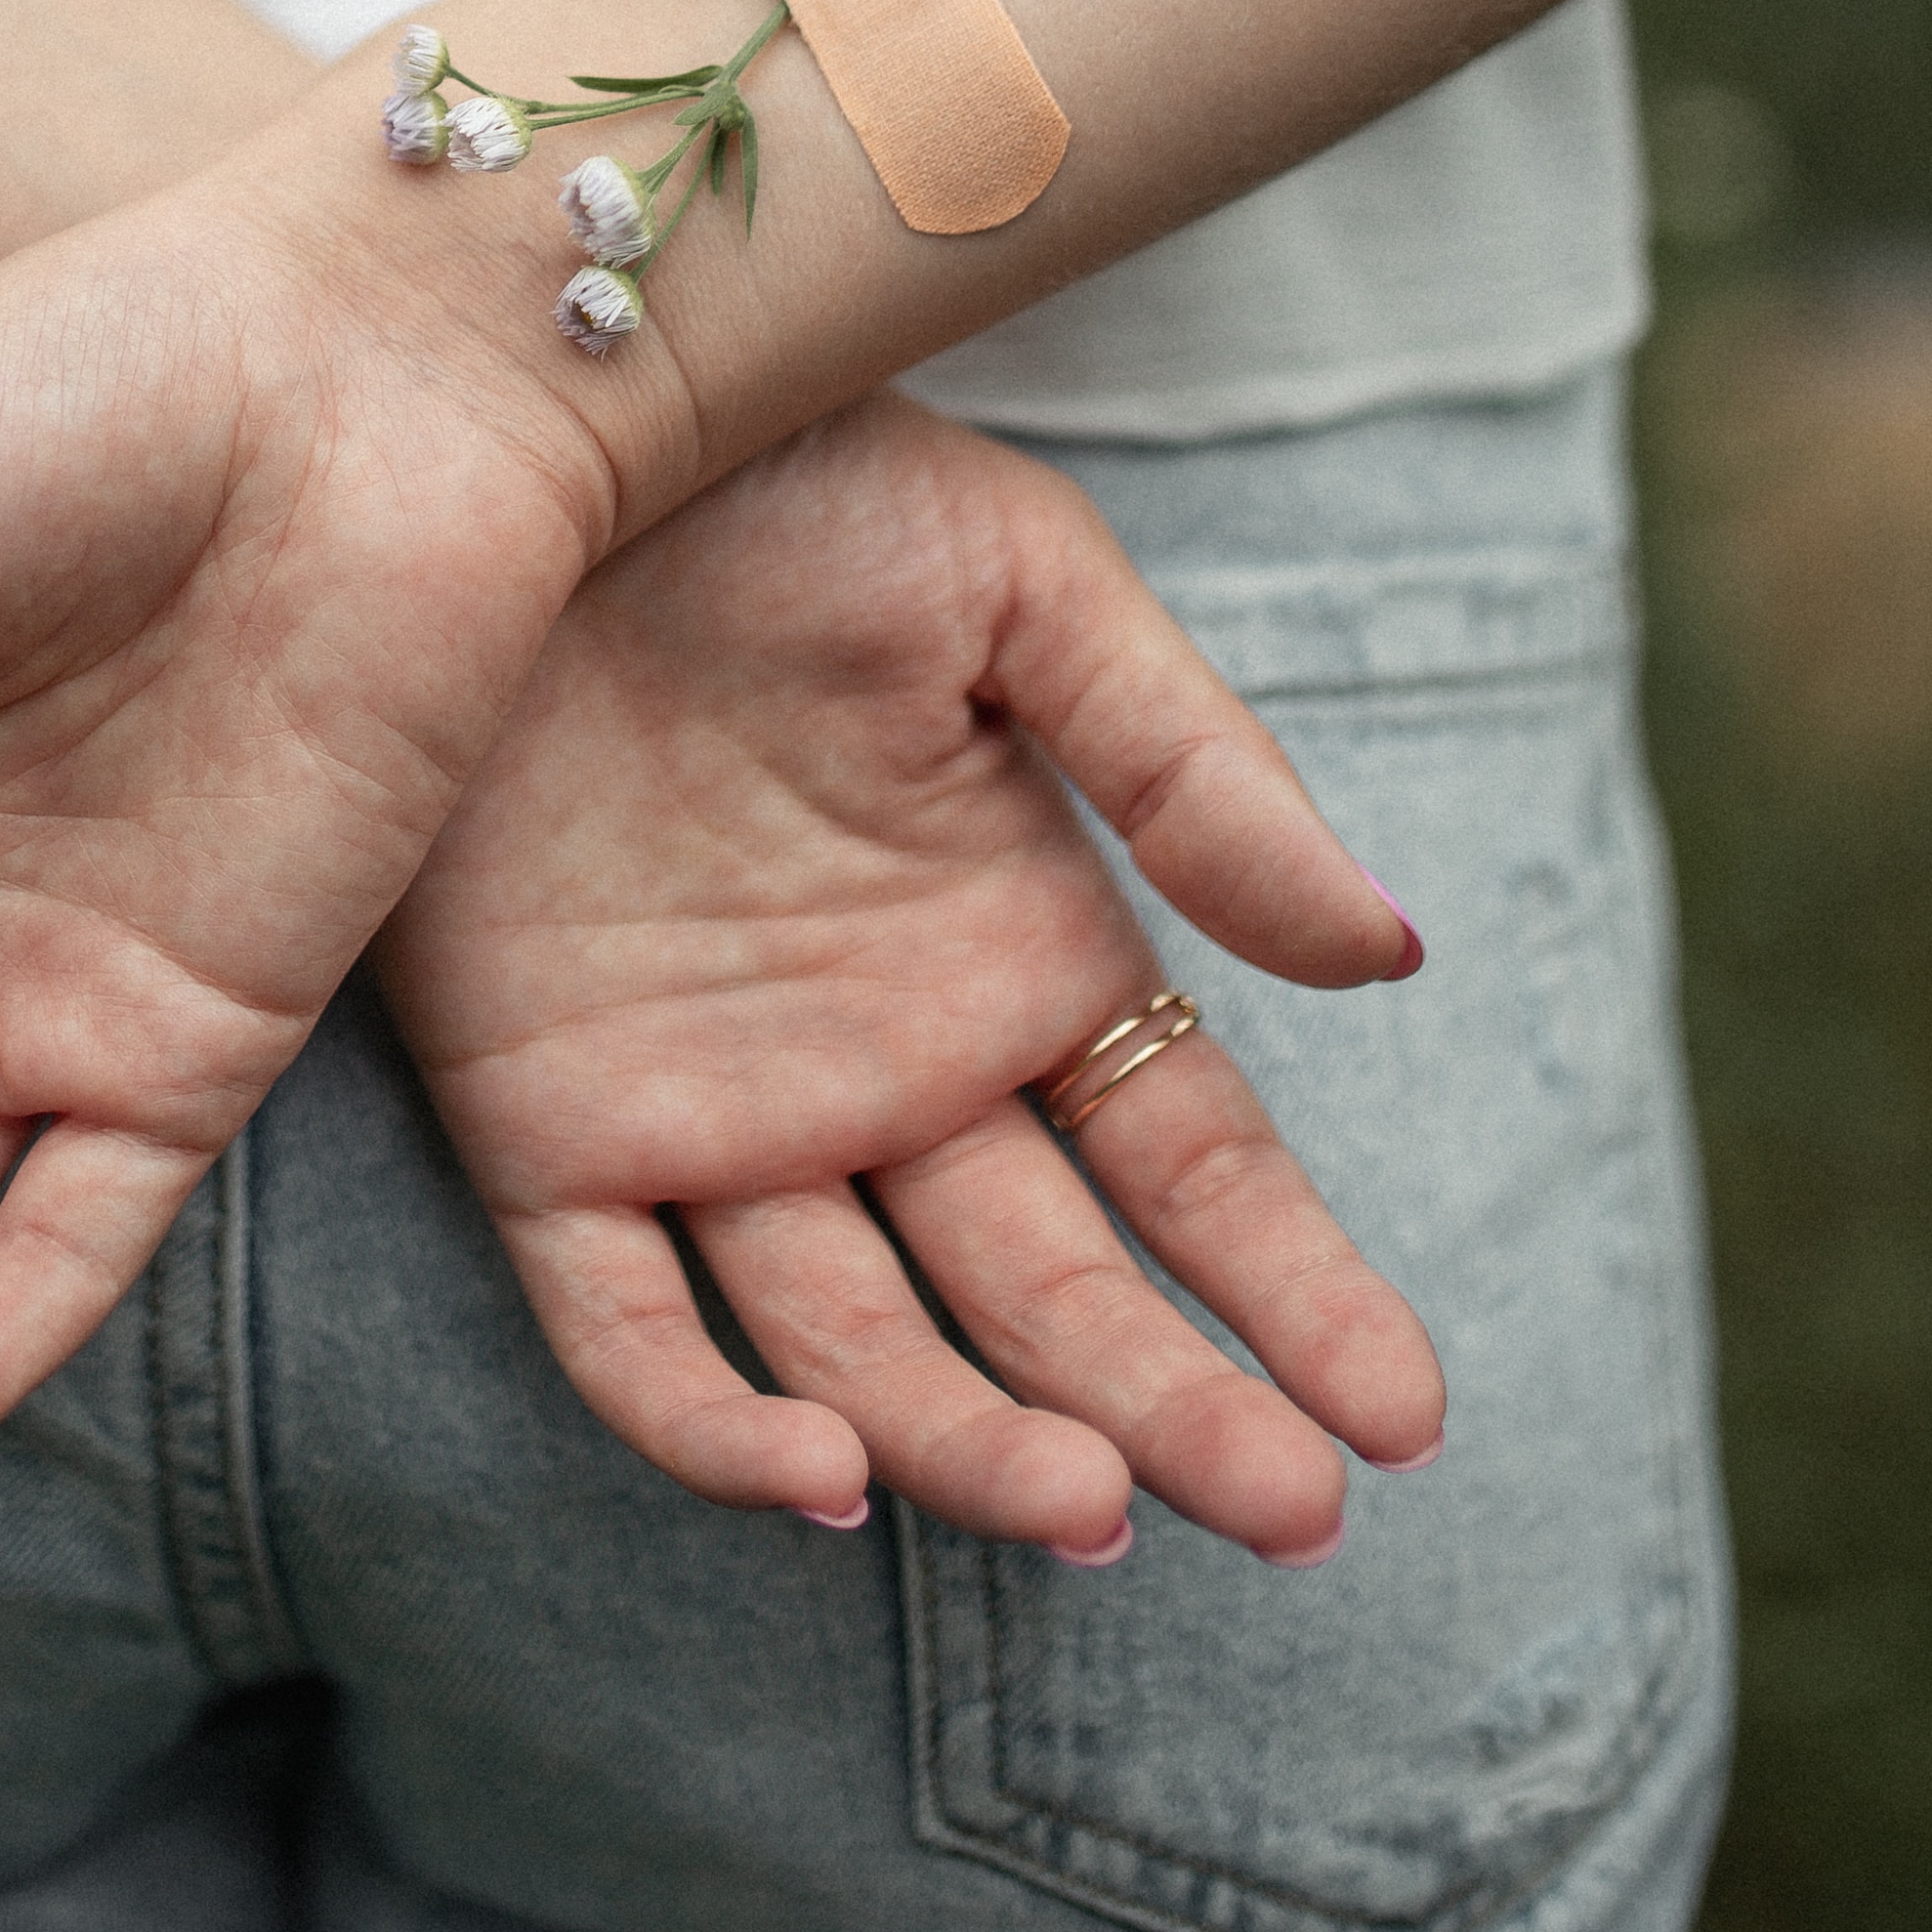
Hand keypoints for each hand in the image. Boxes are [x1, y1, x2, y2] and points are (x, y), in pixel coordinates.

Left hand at [380, 394, 1439, 1561]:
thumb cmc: (790, 476)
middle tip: (1288, 1515)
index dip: (1298, 1295)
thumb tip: (1387, 954)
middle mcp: (885, 1069)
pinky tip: (824, 1477)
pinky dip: (711, 1426)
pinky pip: (626, 1325)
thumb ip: (1193, 773)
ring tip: (1084, 1507)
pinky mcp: (542, 1128)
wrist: (530, 416)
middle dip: (1176, 1411)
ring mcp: (716, 1112)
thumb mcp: (1021, 583)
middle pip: (1052, 1294)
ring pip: (862, 1344)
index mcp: (1020, 949)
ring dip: (975, 1441)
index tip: (1401, 1420)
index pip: (1194, 1173)